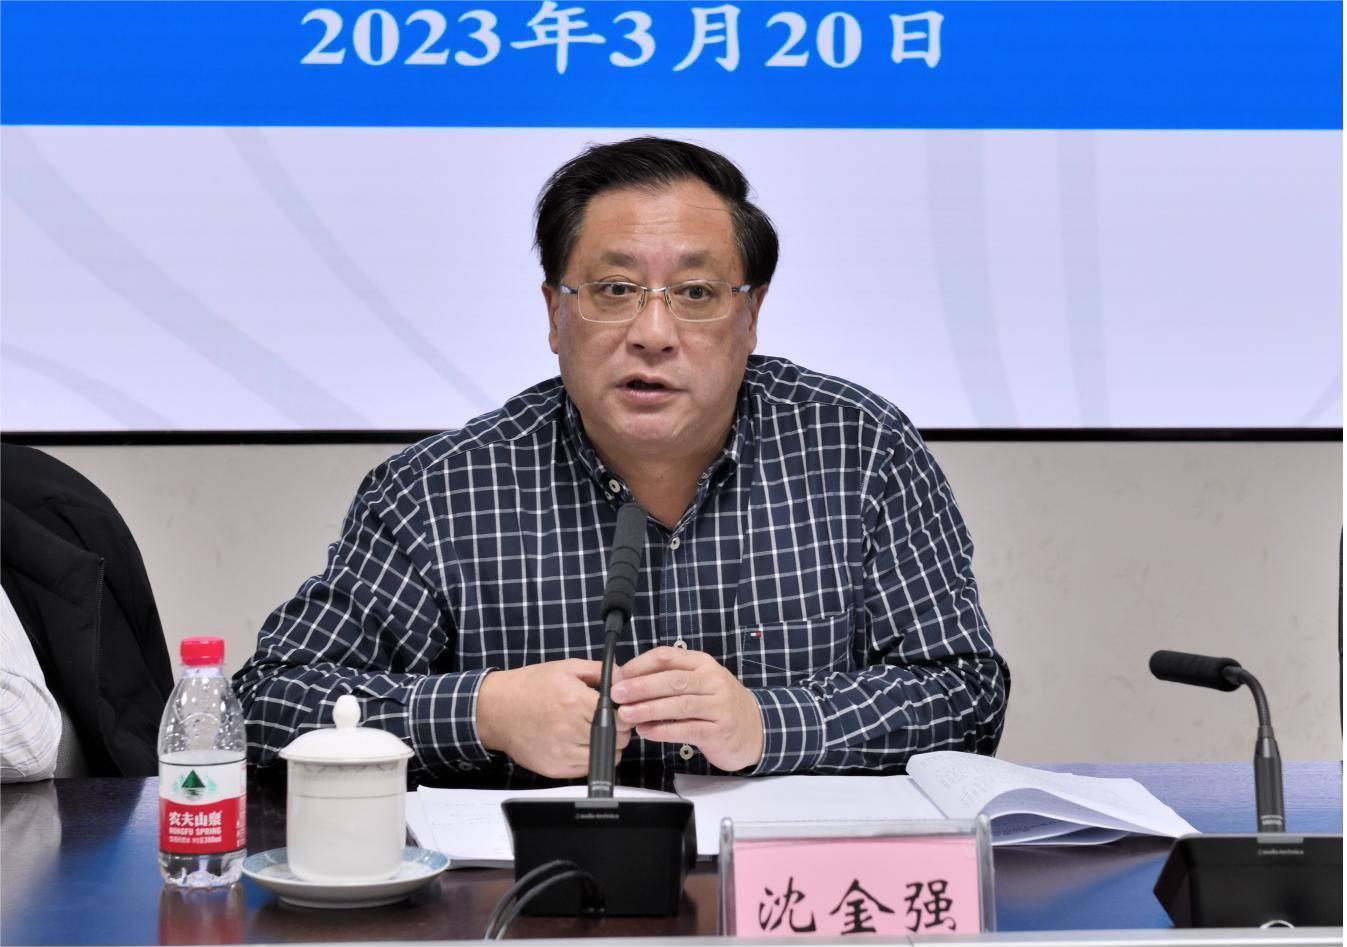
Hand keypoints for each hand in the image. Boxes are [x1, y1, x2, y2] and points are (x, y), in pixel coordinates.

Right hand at [475, 660, 631, 778]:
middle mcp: (569, 729)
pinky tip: (578, 743)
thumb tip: (625, 680)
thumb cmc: (530, 687)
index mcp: (574, 701)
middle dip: (618, 730)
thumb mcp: (566, 668)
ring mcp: (562, 752)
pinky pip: (587, 768)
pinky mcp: (555, 768)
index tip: (620, 711)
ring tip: (591, 732)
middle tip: (607, 721)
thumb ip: (600, 672)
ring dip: (606, 745)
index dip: (625, 714)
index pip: (621, 718)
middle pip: (618, 739)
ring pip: (606, 757)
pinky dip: (589, 757)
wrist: (496, 709)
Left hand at [612, 647, 763, 771]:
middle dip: (641, 686)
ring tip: (626, 714)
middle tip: (617, 694)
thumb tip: (628, 682)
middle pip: (673, 680)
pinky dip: (664, 731)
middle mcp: (713, 681)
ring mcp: (719, 706)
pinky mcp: (720, 731)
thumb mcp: (699, 683)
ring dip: (649, 709)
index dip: (641, 665)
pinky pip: (688, 729)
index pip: (668, 656)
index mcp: (703, 664)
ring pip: (680, 705)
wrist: (756, 729)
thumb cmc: (719, 704)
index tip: (620, 675)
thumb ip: (669, 681)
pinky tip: (646, 732)